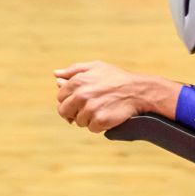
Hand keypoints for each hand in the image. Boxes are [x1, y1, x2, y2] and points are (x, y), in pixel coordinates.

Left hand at [54, 61, 180, 132]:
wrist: (138, 91)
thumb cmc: (117, 78)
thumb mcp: (96, 67)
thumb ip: (74, 70)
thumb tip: (55, 75)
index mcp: (77, 81)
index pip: (60, 97)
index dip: (69, 100)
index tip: (81, 100)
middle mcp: (81, 95)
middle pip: (64, 112)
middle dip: (74, 112)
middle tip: (89, 108)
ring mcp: (90, 109)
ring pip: (78, 121)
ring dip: (88, 119)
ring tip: (102, 109)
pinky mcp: (100, 121)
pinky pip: (92, 128)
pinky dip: (99, 125)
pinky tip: (108, 116)